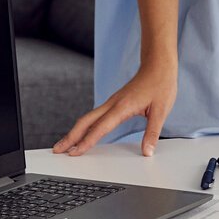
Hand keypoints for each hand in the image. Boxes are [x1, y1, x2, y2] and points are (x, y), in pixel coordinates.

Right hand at [54, 60, 175, 157]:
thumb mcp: (162, 110)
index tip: (74, 153)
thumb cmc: (161, 84)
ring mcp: (111, 102)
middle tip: (57, 150)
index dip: (86, 142)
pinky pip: (95, 116)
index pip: (100, 128)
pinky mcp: (113, 102)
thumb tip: (147, 152)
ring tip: (64, 145)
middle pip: (85, 121)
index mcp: (122, 106)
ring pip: (88, 118)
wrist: (158, 65)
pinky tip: (83, 133)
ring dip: (75, 132)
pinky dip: (85, 126)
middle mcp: (112, 104)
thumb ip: (152, 132)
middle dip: (70, 137)